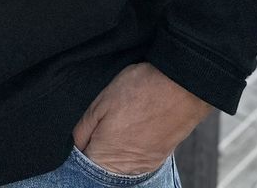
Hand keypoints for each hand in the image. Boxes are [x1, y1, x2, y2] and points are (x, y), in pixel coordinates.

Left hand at [72, 62, 211, 176]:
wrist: (181, 87)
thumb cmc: (140, 90)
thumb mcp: (100, 102)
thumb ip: (83, 128)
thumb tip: (75, 143)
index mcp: (104, 156)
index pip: (82, 161)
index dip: (82, 142)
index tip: (88, 128)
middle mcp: (124, 169)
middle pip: (101, 164)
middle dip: (98, 145)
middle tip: (107, 120)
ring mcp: (143, 166)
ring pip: (119, 163)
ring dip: (116, 146)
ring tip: (123, 120)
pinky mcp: (157, 160)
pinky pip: (136, 159)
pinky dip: (132, 145)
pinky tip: (135, 125)